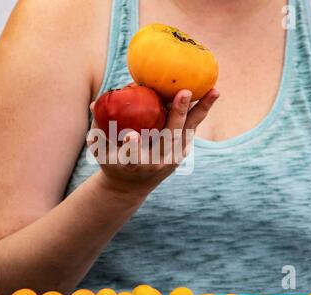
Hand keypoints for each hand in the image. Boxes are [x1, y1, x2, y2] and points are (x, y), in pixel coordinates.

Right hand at [88, 88, 219, 196]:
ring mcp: (173, 156)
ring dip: (201, 110)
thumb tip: (96, 103)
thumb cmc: (113, 162)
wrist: (131, 186)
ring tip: (214, 91)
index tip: (131, 137)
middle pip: (169, 137)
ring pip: (187, 130)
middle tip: (183, 93)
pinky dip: (200, 110)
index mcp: (133, 164)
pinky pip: (191, 126)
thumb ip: (98, 127)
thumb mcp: (100, 150)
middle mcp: (157, 161)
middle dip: (177, 115)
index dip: (132, 148)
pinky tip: (211, 93)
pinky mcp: (182, 150)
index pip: (133, 157)